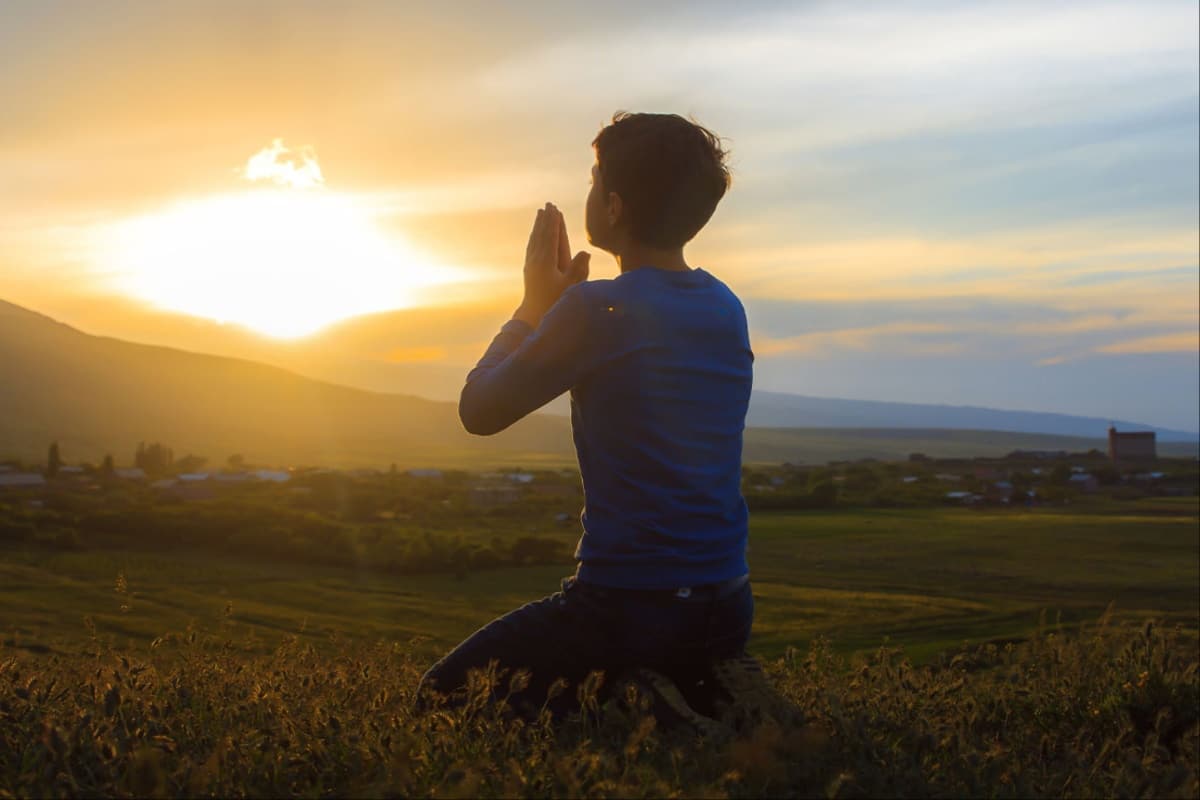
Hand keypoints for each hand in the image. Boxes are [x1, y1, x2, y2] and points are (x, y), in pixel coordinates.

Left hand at [515, 202, 589, 326]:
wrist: (534, 315)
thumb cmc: (555, 301)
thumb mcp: (570, 287)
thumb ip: (578, 269)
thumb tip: (585, 252)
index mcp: (546, 261)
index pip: (551, 236)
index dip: (553, 221)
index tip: (555, 208)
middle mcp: (536, 259)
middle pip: (541, 234)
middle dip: (545, 219)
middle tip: (548, 204)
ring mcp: (530, 264)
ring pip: (534, 239)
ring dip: (538, 225)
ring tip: (540, 213)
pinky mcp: (528, 269)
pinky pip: (531, 247)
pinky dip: (534, 237)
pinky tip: (535, 235)